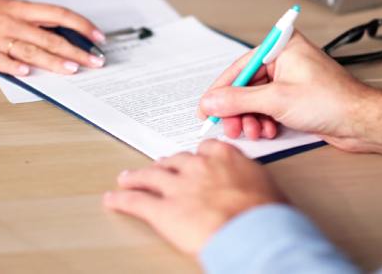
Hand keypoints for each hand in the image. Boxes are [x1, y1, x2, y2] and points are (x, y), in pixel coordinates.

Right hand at [0, 0, 106, 75]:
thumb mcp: (11, 7)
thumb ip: (35, 20)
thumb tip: (64, 34)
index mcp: (22, 9)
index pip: (59, 15)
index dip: (81, 25)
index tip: (99, 38)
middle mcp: (12, 21)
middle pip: (49, 37)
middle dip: (75, 51)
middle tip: (95, 62)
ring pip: (28, 49)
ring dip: (51, 60)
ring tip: (71, 70)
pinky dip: (12, 66)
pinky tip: (26, 73)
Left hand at [104, 140, 285, 256]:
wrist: (255, 233)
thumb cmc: (267, 216)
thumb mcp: (266, 188)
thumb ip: (248, 181)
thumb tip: (252, 190)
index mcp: (224, 157)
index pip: (204, 148)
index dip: (196, 156)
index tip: (194, 159)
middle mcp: (198, 167)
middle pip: (174, 161)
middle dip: (165, 165)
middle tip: (158, 168)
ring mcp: (177, 186)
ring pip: (150, 176)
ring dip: (136, 177)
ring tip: (127, 178)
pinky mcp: (162, 210)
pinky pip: (135, 201)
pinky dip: (121, 200)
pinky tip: (113, 199)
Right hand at [198, 31, 381, 159]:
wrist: (362, 122)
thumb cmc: (332, 101)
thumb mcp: (277, 100)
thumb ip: (239, 100)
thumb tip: (212, 102)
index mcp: (283, 46)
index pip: (240, 66)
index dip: (221, 89)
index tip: (206, 107)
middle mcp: (286, 59)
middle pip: (246, 84)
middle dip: (237, 109)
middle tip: (229, 127)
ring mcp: (291, 79)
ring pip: (256, 99)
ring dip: (251, 118)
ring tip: (253, 131)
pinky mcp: (296, 97)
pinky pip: (268, 107)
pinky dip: (264, 120)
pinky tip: (267, 131)